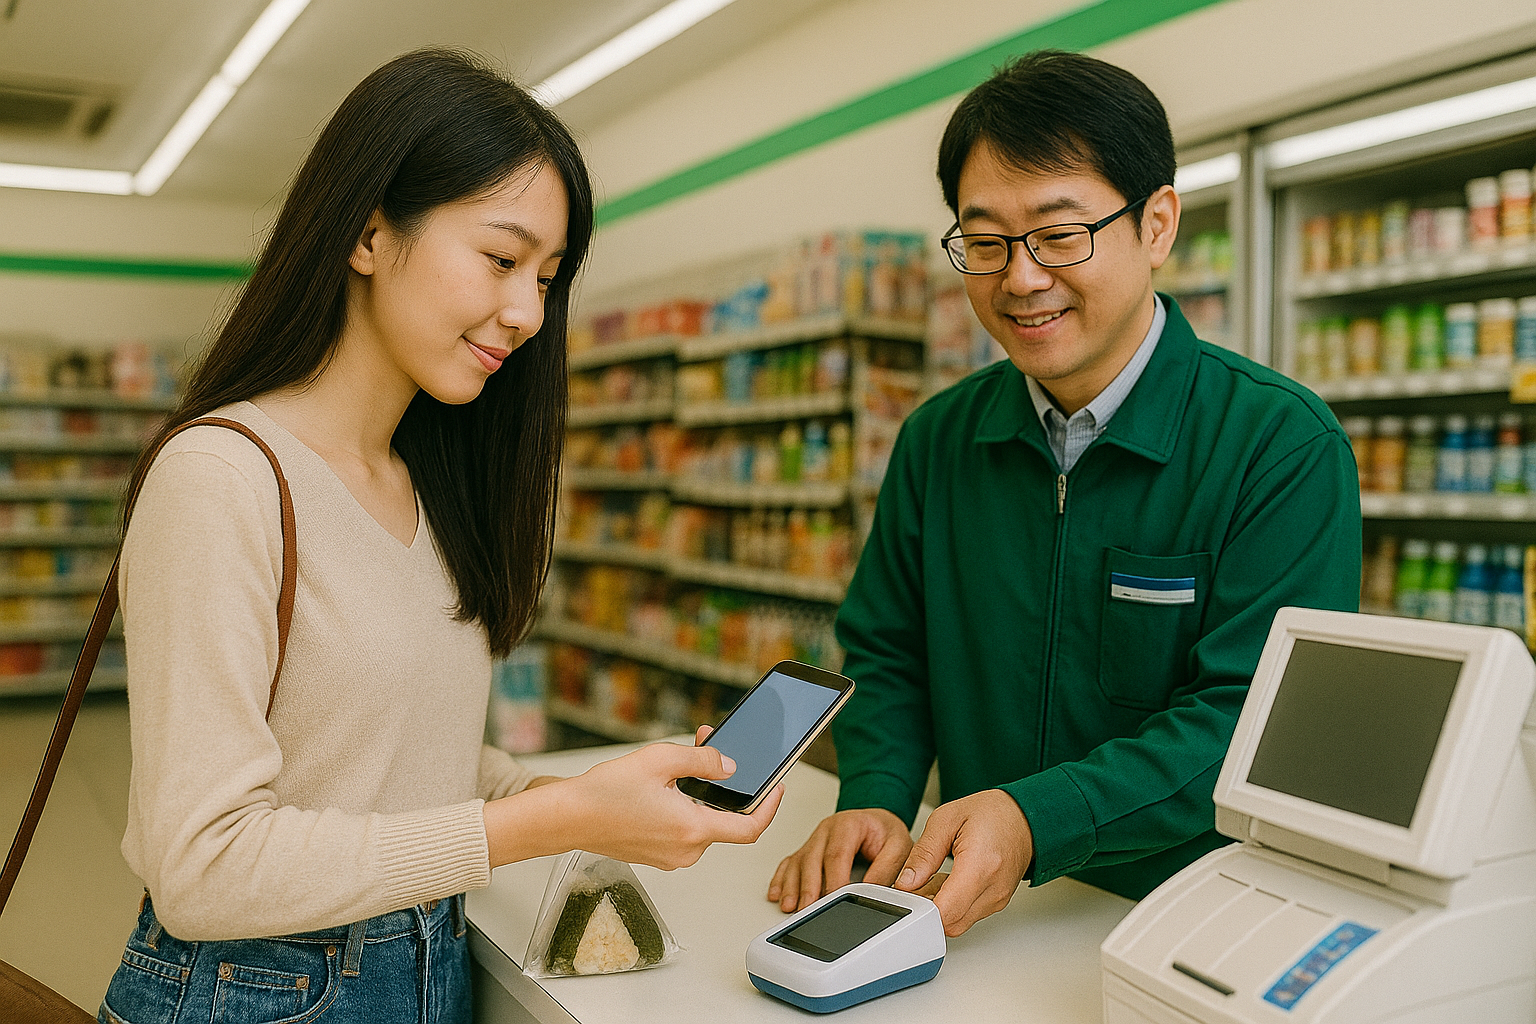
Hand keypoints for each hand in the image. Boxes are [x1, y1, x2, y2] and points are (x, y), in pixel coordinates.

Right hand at [483, 737, 781, 869]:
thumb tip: (730, 767)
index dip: (769, 808)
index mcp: (692, 830)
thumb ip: (703, 761)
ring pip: (701, 824)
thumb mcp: (660, 760)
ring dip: (701, 795)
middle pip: (723, 820)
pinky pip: (682, 831)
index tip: (777, 789)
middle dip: (723, 786)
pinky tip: (666, 785)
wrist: (566, 818)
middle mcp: (685, 851)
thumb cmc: (605, 792)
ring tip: (681, 762)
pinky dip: (683, 807)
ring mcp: (670, 857)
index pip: (750, 828)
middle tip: (712, 750)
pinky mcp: (656, 855)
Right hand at [767, 808, 912, 912]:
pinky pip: (789, 863)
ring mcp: (814, 839)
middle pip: (812, 859)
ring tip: (790, 906)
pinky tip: (777, 894)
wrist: (877, 821)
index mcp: (848, 824)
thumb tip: (872, 892)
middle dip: (808, 887)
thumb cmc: (885, 832)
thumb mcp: (897, 845)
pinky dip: (781, 879)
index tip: (834, 900)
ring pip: (798, 863)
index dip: (833, 879)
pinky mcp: (807, 849)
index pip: (837, 854)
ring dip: (792, 886)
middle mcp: (827, 830)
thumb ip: (887, 868)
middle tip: (807, 909)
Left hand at [893, 789, 1031, 936]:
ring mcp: (997, 900)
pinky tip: (950, 882)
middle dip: (927, 908)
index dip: (920, 907)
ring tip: (938, 876)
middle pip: (949, 923)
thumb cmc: (992, 813)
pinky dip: (953, 905)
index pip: (945, 911)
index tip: (909, 891)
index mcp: (980, 866)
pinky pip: (968, 916)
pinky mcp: (997, 903)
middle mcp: (992, 889)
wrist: (1024, 817)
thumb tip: (906, 882)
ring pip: (957, 923)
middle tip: (920, 881)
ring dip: (940, 906)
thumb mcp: (946, 820)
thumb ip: (924, 854)